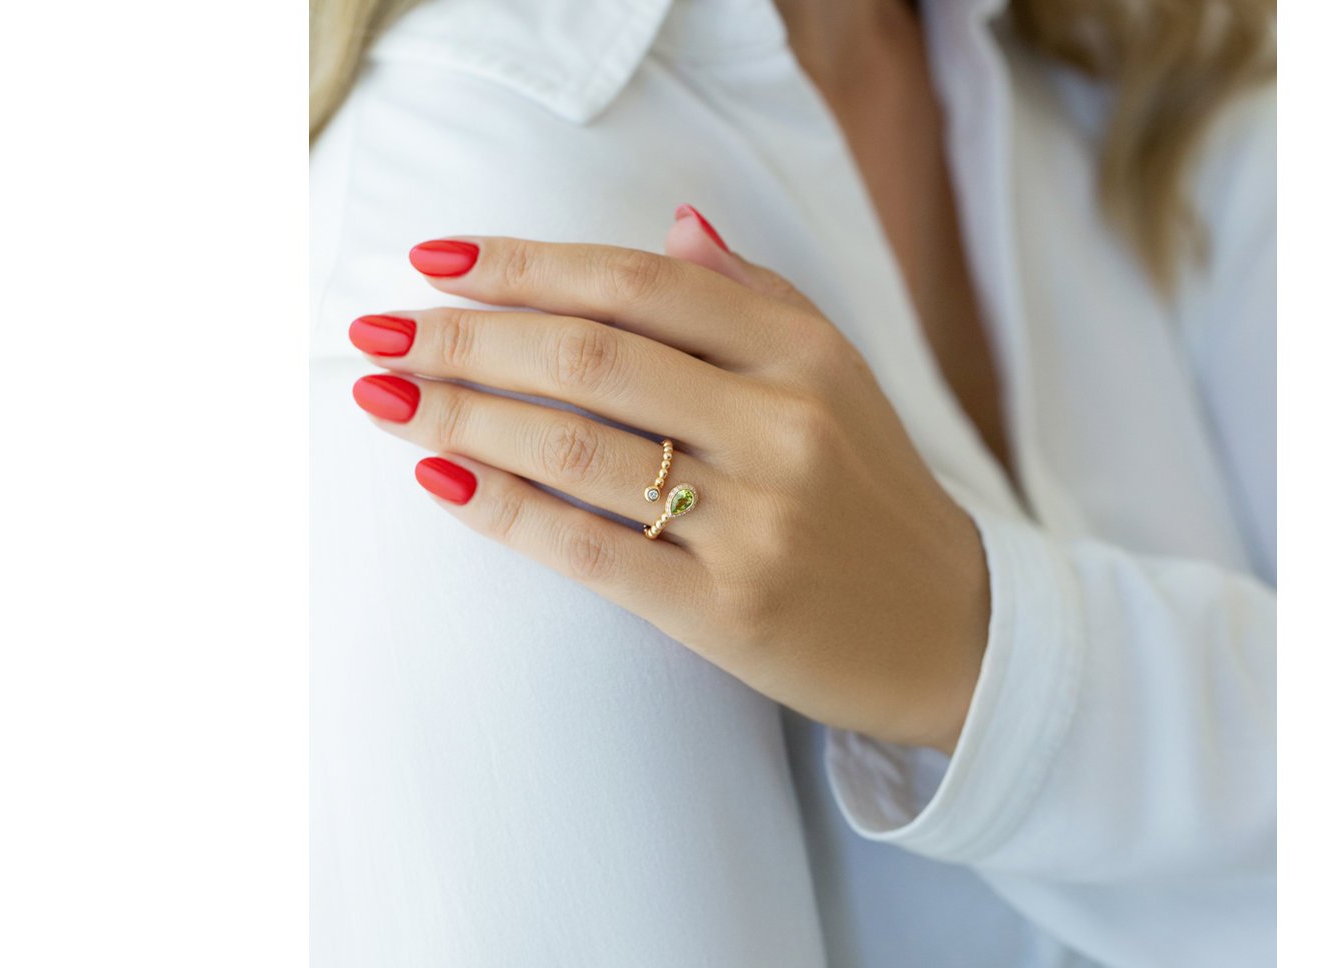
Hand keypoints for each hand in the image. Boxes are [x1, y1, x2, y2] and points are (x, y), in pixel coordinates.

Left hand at [348, 207, 987, 753]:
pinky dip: (504, 509)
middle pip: (591, 356)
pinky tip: (439, 479)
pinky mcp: (727, 609)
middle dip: (466, 336)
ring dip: (461, 415)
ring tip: (381, 395)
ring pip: (576, 447)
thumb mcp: (838, 376)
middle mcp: (783, 425)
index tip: (436, 256)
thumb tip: (673, 223)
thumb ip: (754, 297)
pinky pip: (589, 549)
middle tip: (379, 329)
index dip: (526, 264)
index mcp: (802, 353)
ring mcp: (756, 520)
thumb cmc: (872, 495)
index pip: (639, 283)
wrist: (953, 635)